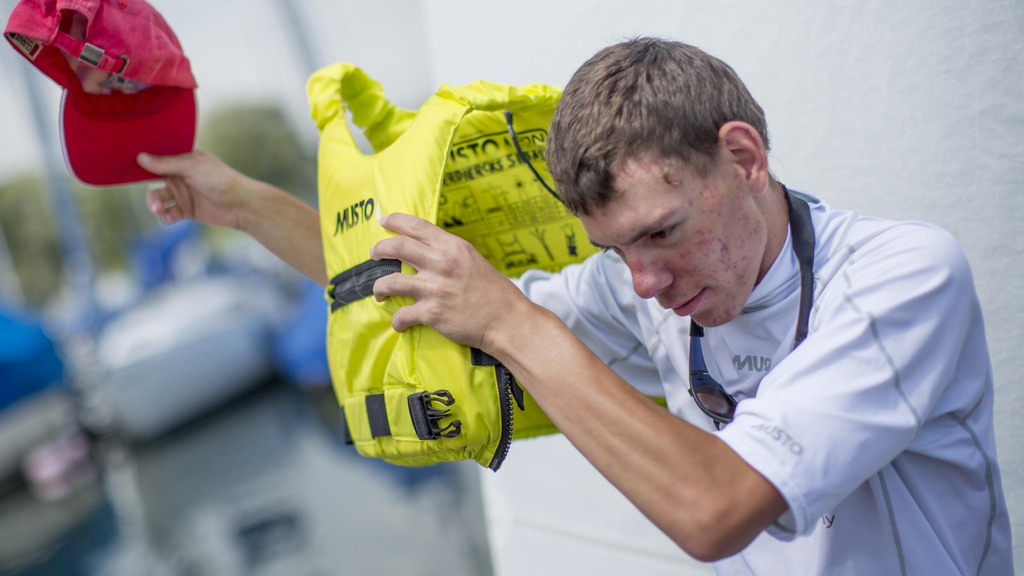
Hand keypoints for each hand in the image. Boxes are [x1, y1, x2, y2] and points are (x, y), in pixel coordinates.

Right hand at [138, 148, 249, 228]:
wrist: (241, 205)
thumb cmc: (220, 179)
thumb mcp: (192, 166)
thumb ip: (166, 163)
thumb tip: (140, 157)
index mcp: (181, 157)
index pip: (156, 154)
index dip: (142, 159)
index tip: (127, 163)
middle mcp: (179, 173)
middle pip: (150, 179)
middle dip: (145, 188)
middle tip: (150, 196)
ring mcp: (182, 192)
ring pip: (157, 198)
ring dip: (154, 205)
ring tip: (159, 210)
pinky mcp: (186, 210)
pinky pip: (168, 214)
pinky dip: (166, 216)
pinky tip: (172, 217)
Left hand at [370, 213, 530, 351]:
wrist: (507, 320)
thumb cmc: (493, 291)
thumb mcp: (472, 259)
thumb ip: (449, 253)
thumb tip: (426, 250)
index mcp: (452, 247)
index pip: (416, 225)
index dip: (394, 221)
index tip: (383, 221)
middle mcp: (441, 263)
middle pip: (396, 248)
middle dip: (379, 249)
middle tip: (373, 254)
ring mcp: (434, 289)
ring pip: (389, 282)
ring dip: (378, 288)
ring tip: (379, 293)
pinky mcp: (431, 313)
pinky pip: (401, 315)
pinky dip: (397, 321)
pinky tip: (399, 323)